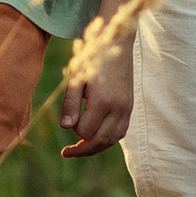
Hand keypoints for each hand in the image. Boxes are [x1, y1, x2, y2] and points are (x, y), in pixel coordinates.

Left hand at [59, 42, 132, 156]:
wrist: (117, 43)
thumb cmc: (92, 58)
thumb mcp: (76, 78)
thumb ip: (70, 104)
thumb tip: (66, 128)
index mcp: (103, 101)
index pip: (86, 131)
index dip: (74, 130)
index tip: (68, 120)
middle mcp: (118, 108)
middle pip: (101, 141)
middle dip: (83, 150)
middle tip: (66, 153)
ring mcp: (127, 109)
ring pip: (112, 140)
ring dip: (96, 146)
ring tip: (79, 148)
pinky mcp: (130, 108)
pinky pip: (121, 132)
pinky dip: (108, 138)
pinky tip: (95, 135)